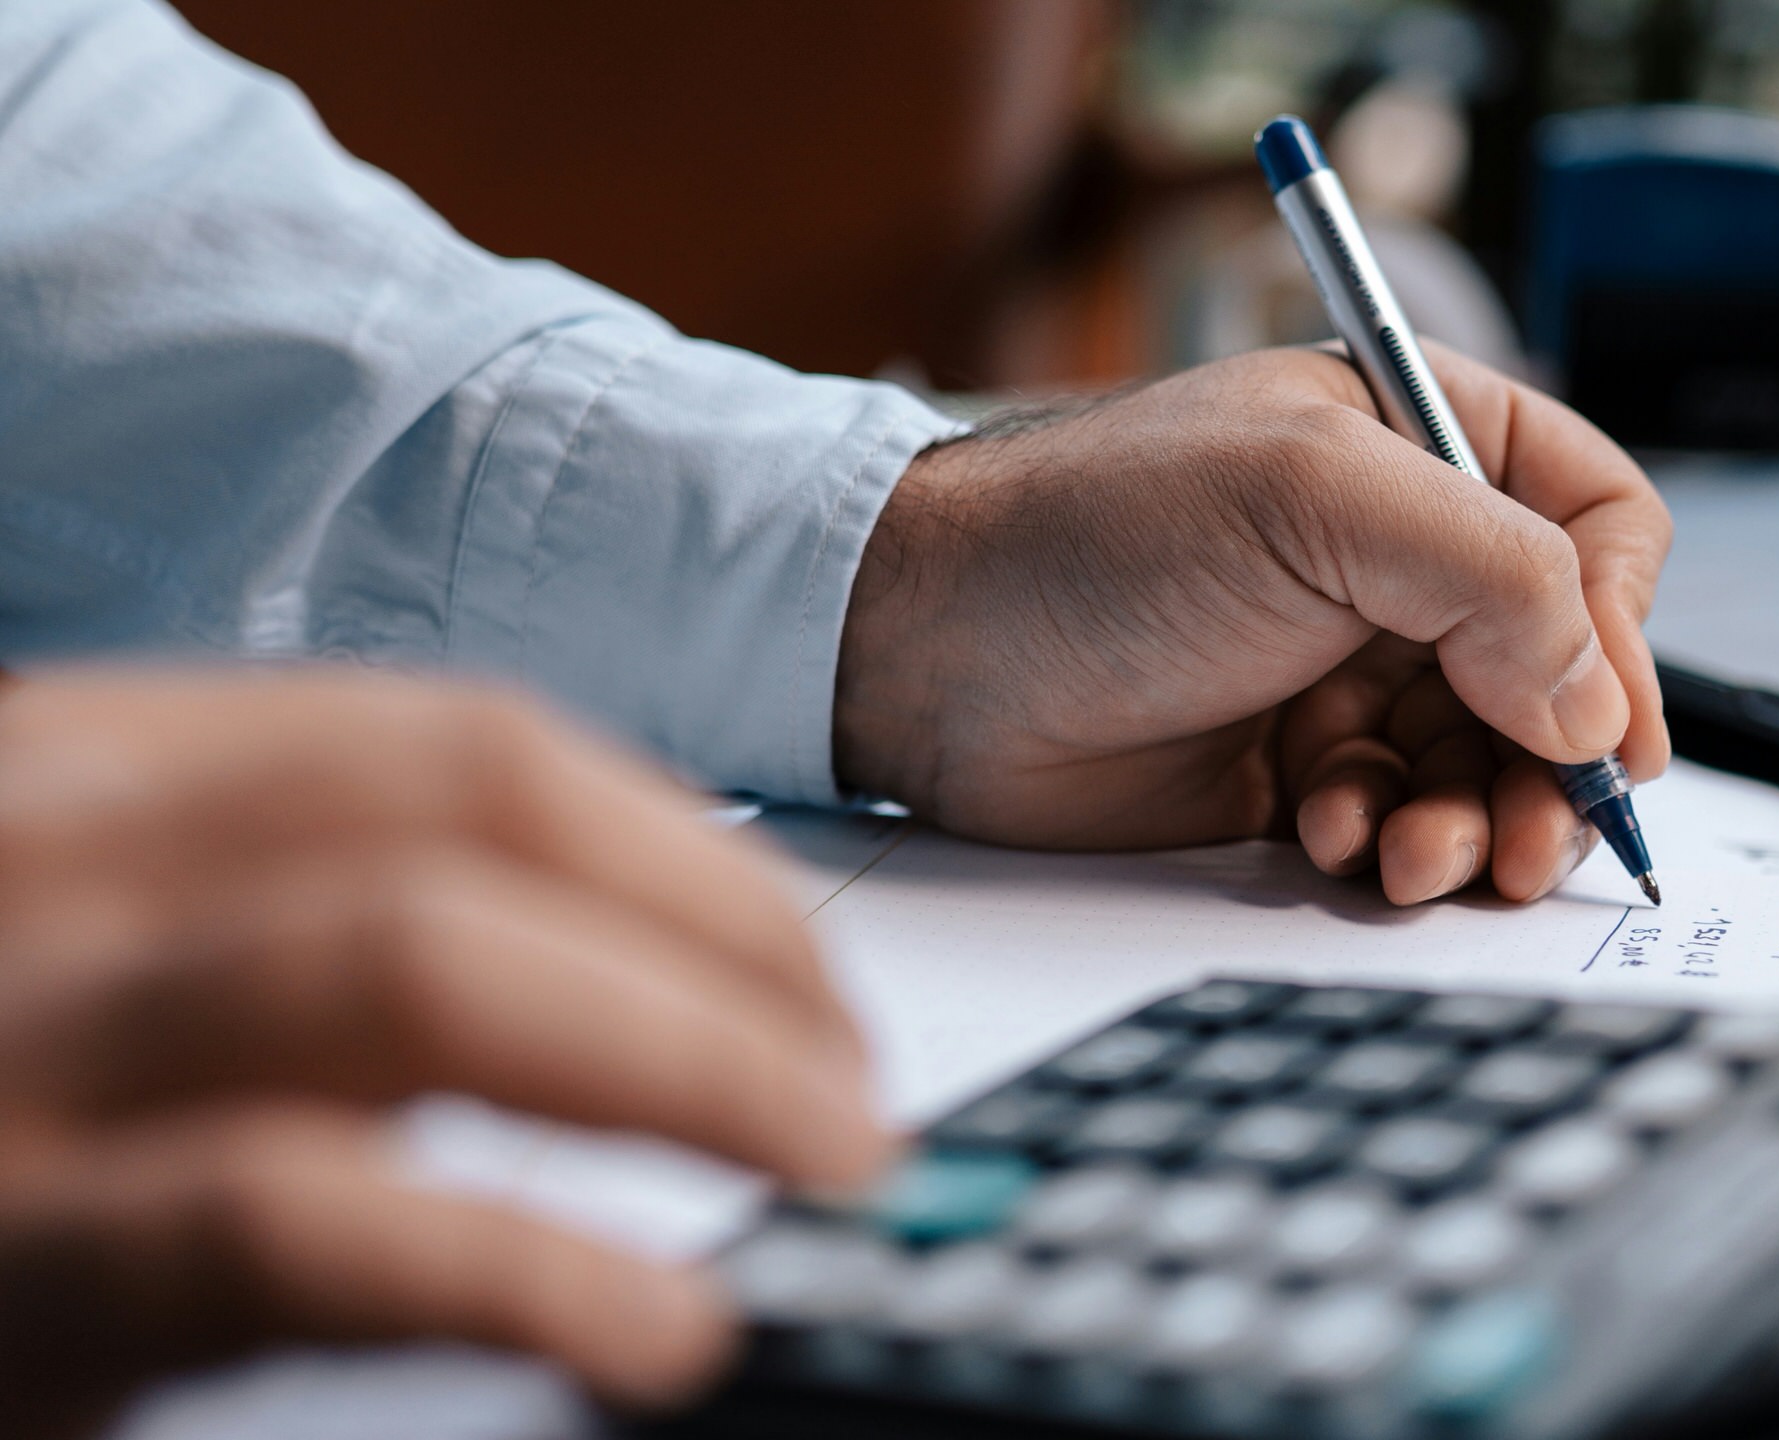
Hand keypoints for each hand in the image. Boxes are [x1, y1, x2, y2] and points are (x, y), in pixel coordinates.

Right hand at [0, 670, 892, 1437]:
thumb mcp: (89, 972)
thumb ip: (290, 945)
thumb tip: (603, 1006)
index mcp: (85, 769)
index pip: (464, 747)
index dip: (689, 856)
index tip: (810, 973)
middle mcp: (37, 847)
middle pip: (475, 824)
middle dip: (723, 945)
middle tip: (855, 1087)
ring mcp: (4, 1037)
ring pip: (421, 963)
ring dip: (686, 1060)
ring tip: (829, 1165)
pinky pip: (303, 1222)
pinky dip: (523, 1263)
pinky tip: (659, 1326)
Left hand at [837, 345, 1671, 904]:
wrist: (924, 651)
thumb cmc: (1095, 532)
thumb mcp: (1313, 501)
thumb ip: (1490, 576)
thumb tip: (1596, 706)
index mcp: (1423, 445)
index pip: (1597, 527)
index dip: (1622, 630)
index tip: (1608, 730)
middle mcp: (1400, 556)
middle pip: (1559, 672)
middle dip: (1550, 765)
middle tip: (1528, 841)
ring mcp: (1349, 665)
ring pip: (1486, 764)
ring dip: (1471, 820)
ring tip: (1413, 854)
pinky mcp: (1297, 766)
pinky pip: (1399, 819)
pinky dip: (1384, 843)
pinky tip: (1324, 835)